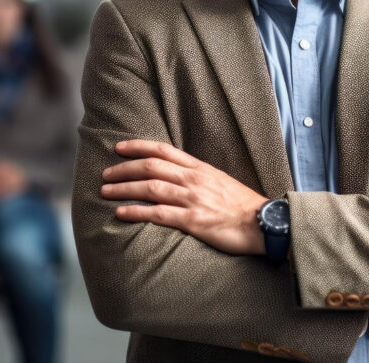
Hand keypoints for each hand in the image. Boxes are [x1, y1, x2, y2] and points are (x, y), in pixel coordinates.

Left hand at [100, 140, 269, 255]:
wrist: (262, 222)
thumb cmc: (241, 205)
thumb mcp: (219, 181)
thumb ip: (197, 176)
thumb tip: (177, 175)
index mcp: (199, 168)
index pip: (163, 150)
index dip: (138, 146)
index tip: (119, 148)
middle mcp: (193, 179)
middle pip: (150, 167)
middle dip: (124, 169)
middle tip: (106, 174)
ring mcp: (192, 199)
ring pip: (150, 188)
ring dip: (124, 189)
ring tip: (105, 192)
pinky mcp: (192, 220)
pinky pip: (158, 214)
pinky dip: (136, 212)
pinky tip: (121, 213)